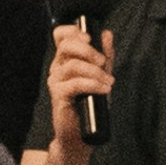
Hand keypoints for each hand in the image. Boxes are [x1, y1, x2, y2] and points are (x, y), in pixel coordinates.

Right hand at [49, 23, 114, 148]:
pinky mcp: (58, 96)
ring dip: (95, 72)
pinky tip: (104, 90)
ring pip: (73, 65)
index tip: (89, 38)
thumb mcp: (101, 74)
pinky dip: (93, 85)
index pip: (60, 35)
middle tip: (103, 62)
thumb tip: (107, 34)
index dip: (73, 31)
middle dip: (88, 50)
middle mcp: (57, 67)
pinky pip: (75, 84)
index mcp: (65, 59)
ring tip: (109, 82)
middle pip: (66, 46)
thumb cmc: (90, 102)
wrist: (82, 133)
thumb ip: (105, 54)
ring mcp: (56, 81)